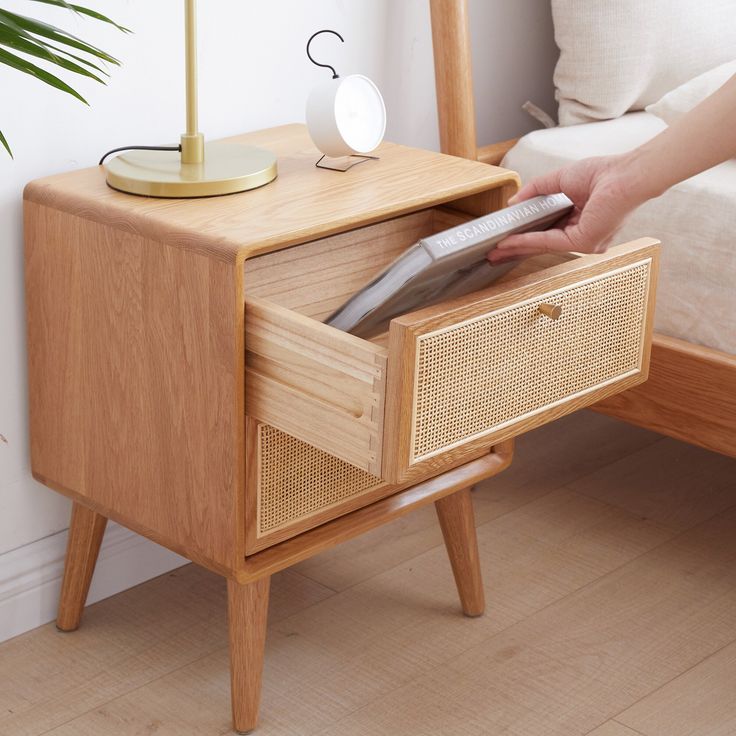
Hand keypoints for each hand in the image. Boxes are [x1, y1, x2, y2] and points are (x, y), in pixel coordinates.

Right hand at [488, 154, 642, 263]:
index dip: (525, 235)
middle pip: (542, 244)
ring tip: (497, 251)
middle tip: (495, 253)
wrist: (626, 175)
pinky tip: (512, 242)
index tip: (506, 239)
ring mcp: (584, 242)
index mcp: (582, 221)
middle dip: (516, 249)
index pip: (548, 231)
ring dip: (517, 248)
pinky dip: (528, 241)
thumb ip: (536, 190)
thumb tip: (514, 201)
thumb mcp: (560, 179)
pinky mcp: (584, 243)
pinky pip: (549, 243)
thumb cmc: (605, 173)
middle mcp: (584, 236)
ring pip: (543, 246)